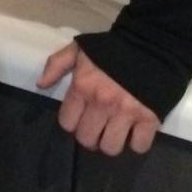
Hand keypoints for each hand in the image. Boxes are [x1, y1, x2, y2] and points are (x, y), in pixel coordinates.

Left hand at [37, 41, 159, 155]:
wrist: (151, 43)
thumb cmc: (112, 48)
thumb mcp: (78, 49)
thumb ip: (56, 65)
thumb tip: (40, 85)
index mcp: (83, 86)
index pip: (67, 122)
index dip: (71, 122)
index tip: (79, 117)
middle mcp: (102, 103)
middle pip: (87, 139)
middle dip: (89, 136)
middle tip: (96, 126)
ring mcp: (126, 112)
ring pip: (111, 148)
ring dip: (110, 143)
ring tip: (114, 131)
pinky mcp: (150, 118)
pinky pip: (139, 146)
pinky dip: (137, 143)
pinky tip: (134, 131)